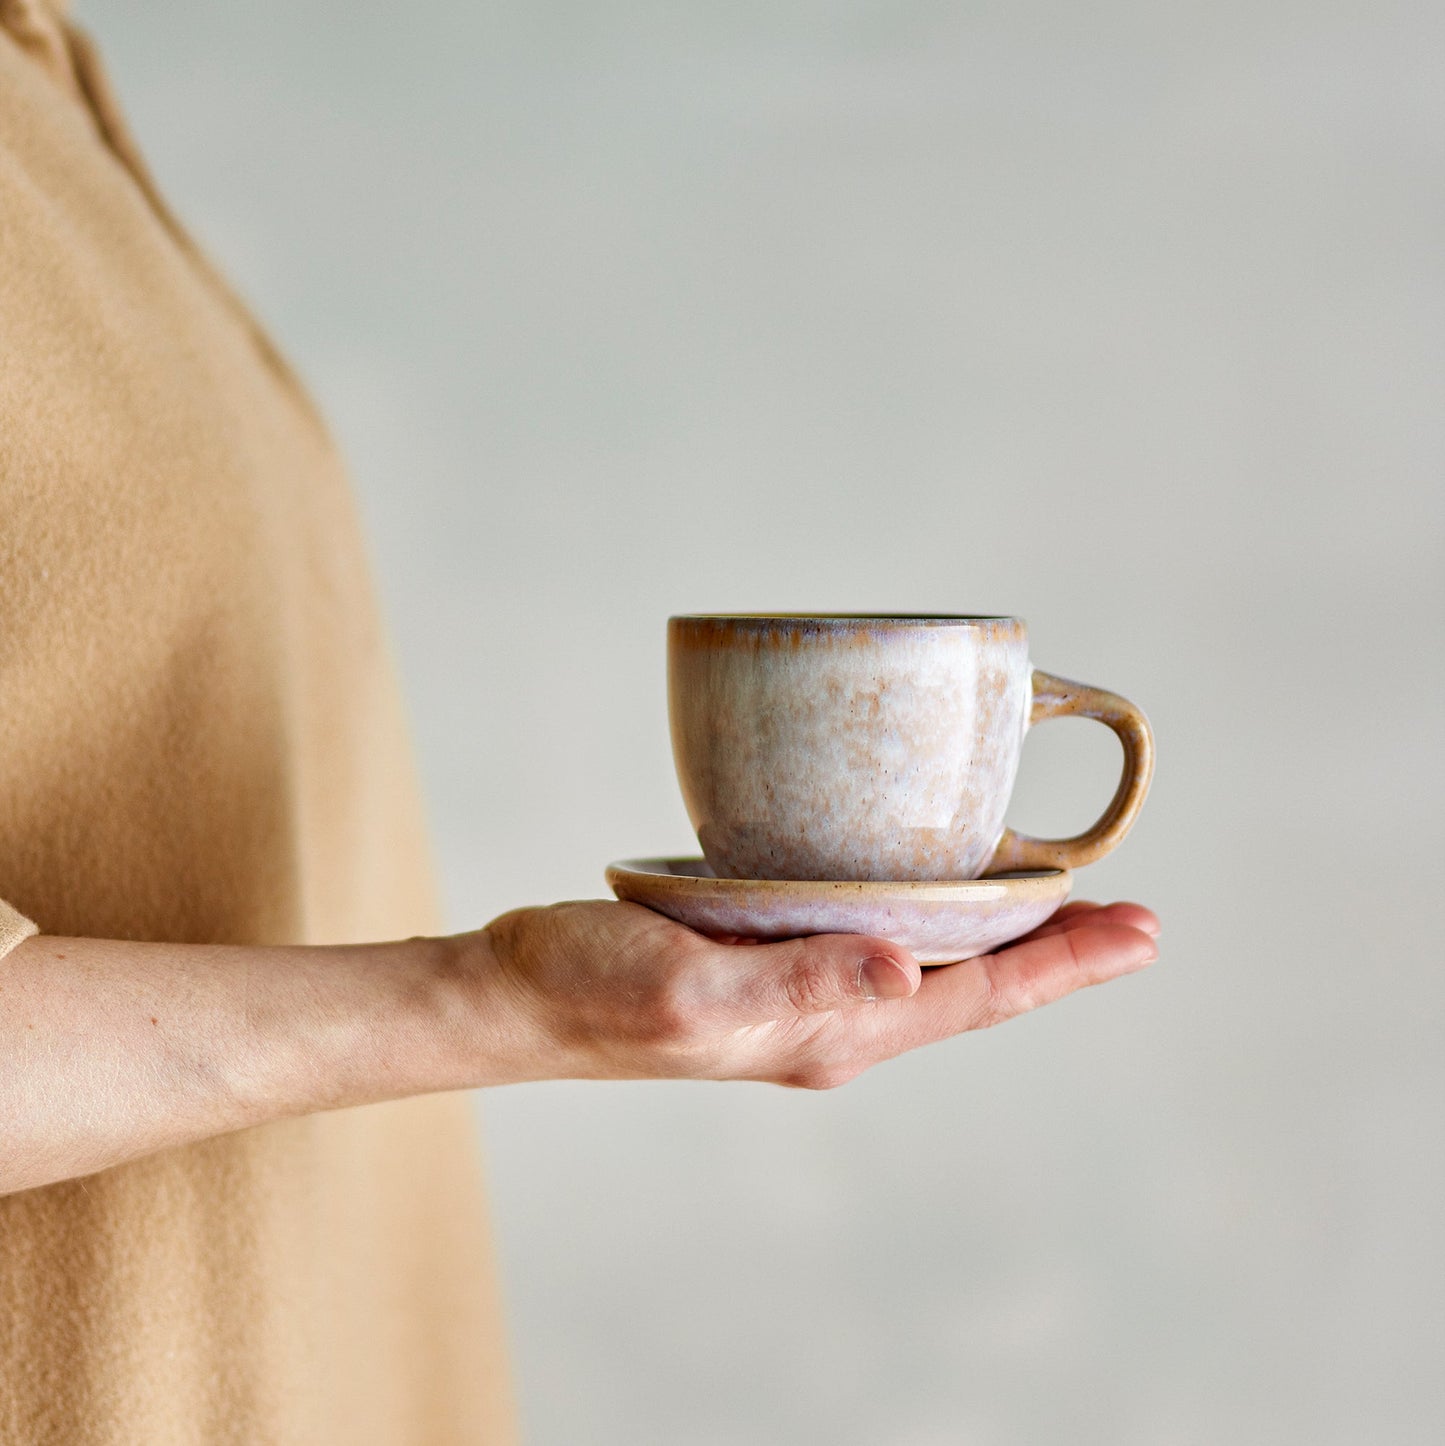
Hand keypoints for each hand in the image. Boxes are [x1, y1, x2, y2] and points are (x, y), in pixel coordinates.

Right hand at [459, 898, 1158, 1089]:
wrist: (518, 994)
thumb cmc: (592, 989)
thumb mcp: (693, 985)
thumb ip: (801, 980)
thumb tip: (907, 975)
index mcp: (829, 1032)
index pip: (976, 998)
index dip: (1064, 965)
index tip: (1141, 930)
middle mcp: (831, 1020)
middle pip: (970, 984)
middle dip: (1056, 951)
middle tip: (1132, 914)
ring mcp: (801, 992)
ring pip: (928, 962)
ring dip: (999, 932)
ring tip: (1059, 897)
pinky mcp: (769, 958)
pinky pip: (874, 937)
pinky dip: (925, 910)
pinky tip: (930, 881)